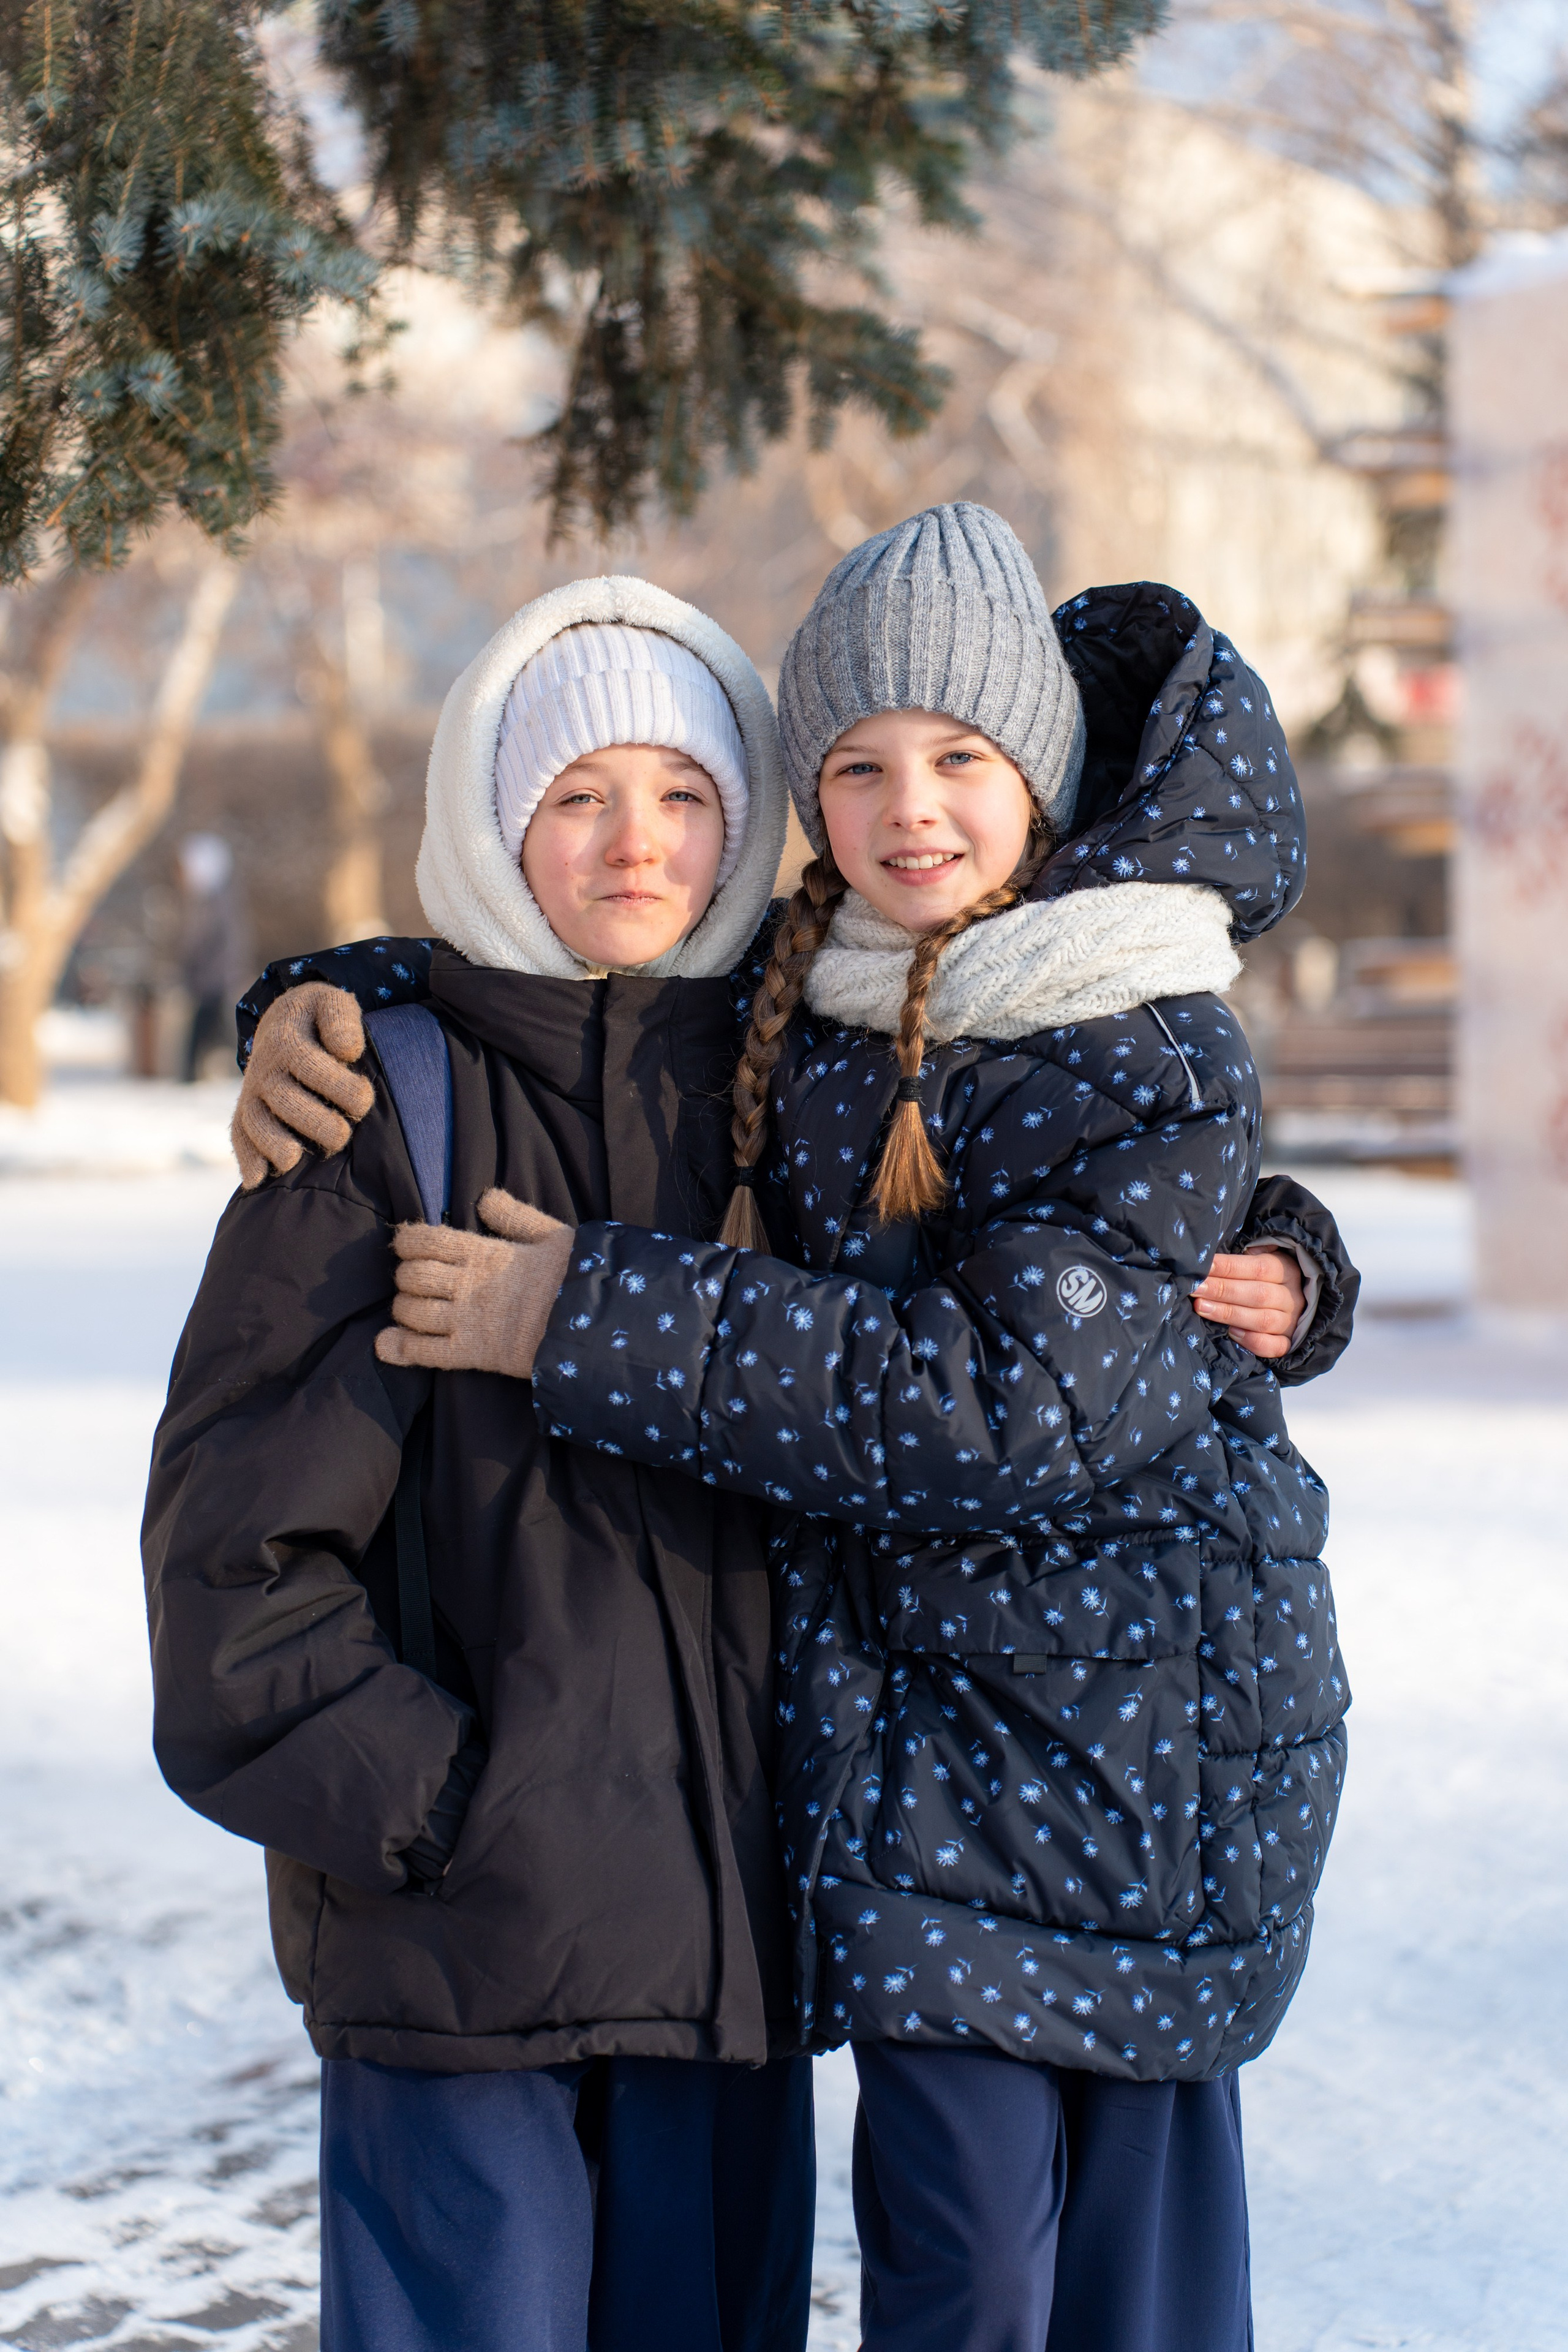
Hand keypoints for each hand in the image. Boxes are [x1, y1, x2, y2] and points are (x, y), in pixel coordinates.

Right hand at [232, 984, 373, 1188]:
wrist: (286, 1022)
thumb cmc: (320, 1019)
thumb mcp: (334, 1002)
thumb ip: (341, 1019)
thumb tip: (346, 1051)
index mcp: (287, 1039)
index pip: (309, 1066)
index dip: (338, 1086)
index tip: (364, 1099)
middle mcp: (265, 1068)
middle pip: (285, 1100)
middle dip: (315, 1122)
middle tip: (342, 1135)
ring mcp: (254, 1092)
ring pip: (257, 1122)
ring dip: (275, 1144)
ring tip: (295, 1159)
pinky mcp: (248, 1112)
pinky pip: (240, 1135)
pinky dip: (246, 1158)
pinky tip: (257, 1181)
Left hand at [374, 1189, 575, 1379]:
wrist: (594, 1326)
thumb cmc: (578, 1277)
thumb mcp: (554, 1235)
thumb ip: (516, 1216)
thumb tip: (485, 1197)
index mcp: (485, 1253)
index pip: (427, 1240)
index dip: (408, 1241)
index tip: (408, 1245)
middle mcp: (468, 1285)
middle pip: (412, 1276)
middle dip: (405, 1276)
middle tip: (414, 1280)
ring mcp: (467, 1321)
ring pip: (411, 1312)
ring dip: (403, 1309)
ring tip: (411, 1308)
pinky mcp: (472, 1354)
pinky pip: (424, 1352)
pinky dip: (400, 1349)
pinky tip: (386, 1345)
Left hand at [1192, 1247, 1303, 1359]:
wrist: (1285, 1304)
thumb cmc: (1261, 1278)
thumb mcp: (1259, 1259)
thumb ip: (1244, 1257)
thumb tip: (1219, 1259)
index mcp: (1286, 1270)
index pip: (1258, 1268)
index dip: (1229, 1267)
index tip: (1204, 1267)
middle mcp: (1291, 1297)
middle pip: (1259, 1294)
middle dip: (1223, 1290)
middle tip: (1196, 1289)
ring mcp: (1290, 1322)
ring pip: (1263, 1320)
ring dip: (1229, 1314)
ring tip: (1202, 1307)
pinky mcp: (1287, 1343)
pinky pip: (1275, 1346)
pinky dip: (1253, 1341)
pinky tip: (1231, 1333)